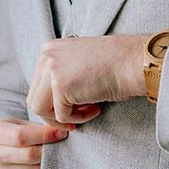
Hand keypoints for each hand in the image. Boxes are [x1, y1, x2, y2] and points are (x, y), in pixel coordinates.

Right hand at [0, 118, 68, 168]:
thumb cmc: (13, 136)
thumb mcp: (20, 125)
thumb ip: (38, 128)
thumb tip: (63, 132)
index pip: (21, 136)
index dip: (45, 136)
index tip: (62, 134)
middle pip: (29, 155)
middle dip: (48, 151)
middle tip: (59, 148)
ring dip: (48, 166)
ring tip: (50, 159)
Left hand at [26, 34, 147, 125]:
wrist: (133, 61)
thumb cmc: (115, 65)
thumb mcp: (79, 64)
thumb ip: (61, 76)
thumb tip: (50, 104)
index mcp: (49, 49)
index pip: (38, 84)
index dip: (54, 101)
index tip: (75, 106)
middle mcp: (46, 57)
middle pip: (35, 97)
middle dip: (54, 113)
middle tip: (76, 118)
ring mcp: (51, 70)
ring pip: (40, 109)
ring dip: (62, 118)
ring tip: (85, 113)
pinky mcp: (60, 87)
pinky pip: (61, 115)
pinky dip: (78, 119)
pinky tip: (96, 109)